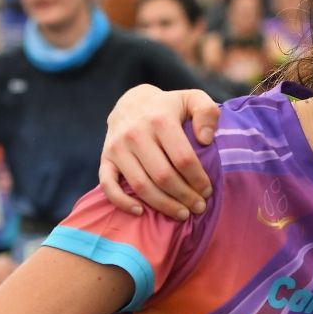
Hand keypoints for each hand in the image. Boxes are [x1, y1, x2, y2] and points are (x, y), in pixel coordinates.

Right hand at [98, 86, 220, 218]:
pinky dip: (122, 202)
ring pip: (141, 185)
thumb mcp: (192, 99)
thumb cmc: (168, 107)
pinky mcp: (105, 159)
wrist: (131, 103)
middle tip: (198, 207)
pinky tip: (140, 212)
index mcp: (160, 120)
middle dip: (184, 197)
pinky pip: (108, 185)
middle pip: (163, 176)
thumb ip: (207, 113)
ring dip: (163, 205)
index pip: (183, 158)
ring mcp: (118, 148)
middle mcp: (136, 133)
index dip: (198, 179)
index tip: (207, 191)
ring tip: (182, 214)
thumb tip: (206, 139)